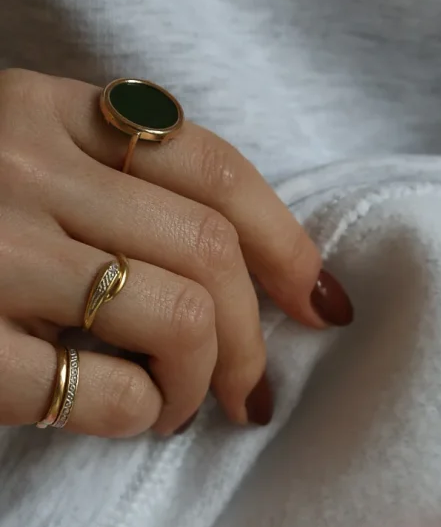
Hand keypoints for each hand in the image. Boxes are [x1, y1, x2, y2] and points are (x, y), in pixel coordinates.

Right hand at [0, 69, 352, 436]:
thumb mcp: (19, 166)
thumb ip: (106, 180)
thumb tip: (245, 266)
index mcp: (41, 110)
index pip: (210, 166)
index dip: (288, 244)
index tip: (324, 302)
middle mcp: (21, 166)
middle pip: (209, 248)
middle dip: (251, 338)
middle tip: (250, 393)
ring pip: (180, 316)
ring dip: (201, 379)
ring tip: (176, 407)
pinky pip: (110, 392)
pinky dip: (140, 415)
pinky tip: (123, 416)